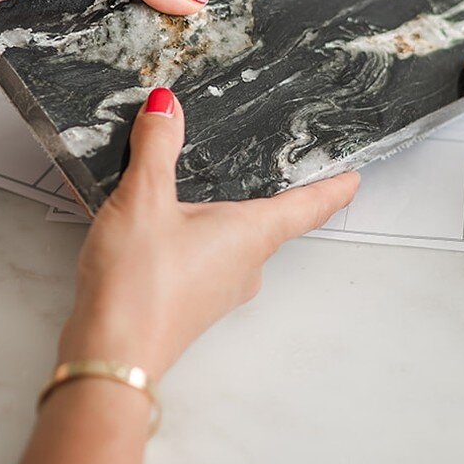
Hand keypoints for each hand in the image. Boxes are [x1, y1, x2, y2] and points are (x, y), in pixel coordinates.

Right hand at [58, 89, 360, 377]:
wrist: (109, 358)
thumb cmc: (138, 284)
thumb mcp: (143, 200)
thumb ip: (157, 148)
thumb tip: (167, 105)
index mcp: (250, 235)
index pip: (307, 207)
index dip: (333, 189)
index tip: (354, 178)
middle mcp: (245, 265)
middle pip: (271, 225)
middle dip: (270, 198)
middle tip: (273, 168)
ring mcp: (220, 290)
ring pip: (235, 243)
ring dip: (226, 219)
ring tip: (206, 189)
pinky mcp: (192, 304)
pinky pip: (206, 261)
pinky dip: (197, 240)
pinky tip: (165, 228)